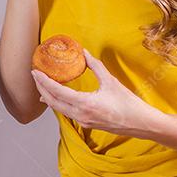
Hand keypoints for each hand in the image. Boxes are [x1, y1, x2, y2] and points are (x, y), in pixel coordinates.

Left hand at [30, 49, 160, 136]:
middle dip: (41, 89)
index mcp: (85, 104)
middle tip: (35, 76)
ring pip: (58, 109)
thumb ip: (95, 66)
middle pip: (53, 102)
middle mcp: (80, 115)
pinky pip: (66, 113)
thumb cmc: (128, 103)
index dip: (43, 82)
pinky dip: (58, 103)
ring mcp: (82, 122)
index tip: (35, 72)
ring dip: (48, 97)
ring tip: (42, 85)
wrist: (140, 124)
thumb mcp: (110, 81)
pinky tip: (56, 97)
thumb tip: (84, 52)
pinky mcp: (86, 124)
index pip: (57, 92)